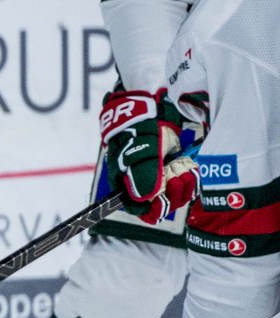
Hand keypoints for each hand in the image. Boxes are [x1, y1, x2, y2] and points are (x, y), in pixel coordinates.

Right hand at [99, 89, 194, 223]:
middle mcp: (143, 182)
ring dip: (183, 184)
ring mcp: (159, 175)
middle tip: (175, 175)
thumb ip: (142, 177)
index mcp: (127, 183)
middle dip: (172, 193)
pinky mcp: (173, 167)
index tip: (163, 201)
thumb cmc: (138, 130)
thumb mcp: (139, 152)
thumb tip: (147, 199)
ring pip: (174, 194)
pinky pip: (184, 182)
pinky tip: (189, 167)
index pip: (138, 208)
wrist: (150, 107)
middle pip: (160, 203)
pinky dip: (189, 177)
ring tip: (184, 168)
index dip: (151, 209)